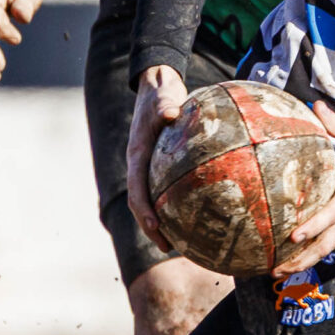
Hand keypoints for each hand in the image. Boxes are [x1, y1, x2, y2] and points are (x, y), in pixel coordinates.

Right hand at [125, 65, 190, 242]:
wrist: (156, 87)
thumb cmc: (160, 93)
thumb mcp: (162, 97)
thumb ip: (165, 106)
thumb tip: (171, 113)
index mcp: (137, 154)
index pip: (136, 189)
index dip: (144, 210)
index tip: (155, 226)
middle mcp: (140, 165)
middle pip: (140, 203)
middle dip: (151, 227)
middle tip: (168, 247)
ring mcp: (149, 168)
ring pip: (152, 201)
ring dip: (162, 223)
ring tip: (181, 244)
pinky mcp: (160, 166)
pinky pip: (167, 190)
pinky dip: (177, 206)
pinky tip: (199, 217)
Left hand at [275, 103, 334, 277]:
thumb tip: (315, 107)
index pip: (332, 213)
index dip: (313, 226)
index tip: (293, 236)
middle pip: (328, 243)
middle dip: (302, 258)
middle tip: (276, 270)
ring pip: (330, 246)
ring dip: (305, 260)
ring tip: (279, 270)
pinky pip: (334, 240)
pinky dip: (316, 250)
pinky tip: (299, 254)